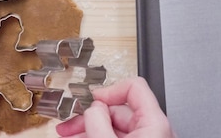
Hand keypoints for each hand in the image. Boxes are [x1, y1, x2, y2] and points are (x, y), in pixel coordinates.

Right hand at [56, 77, 174, 137]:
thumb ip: (97, 121)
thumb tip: (92, 107)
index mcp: (154, 123)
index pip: (134, 87)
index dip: (108, 90)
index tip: (90, 98)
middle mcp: (153, 131)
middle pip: (117, 110)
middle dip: (88, 115)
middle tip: (67, 123)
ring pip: (112, 127)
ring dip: (86, 128)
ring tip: (66, 134)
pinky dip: (95, 136)